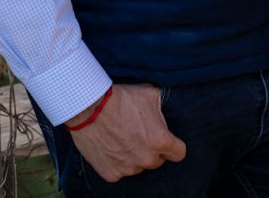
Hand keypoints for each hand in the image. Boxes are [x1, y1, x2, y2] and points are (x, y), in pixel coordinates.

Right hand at [64, 84, 185, 182]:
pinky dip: (116, 162)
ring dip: (133, 156)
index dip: (174, 146)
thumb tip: (163, 111)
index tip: (167, 141)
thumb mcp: (150, 94)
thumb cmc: (121, 98)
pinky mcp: (111, 174)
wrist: (90, 108)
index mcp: (160, 141)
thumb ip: (161, 109)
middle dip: (152, 150)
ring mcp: (128, 168)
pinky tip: (110, 146)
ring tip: (121, 138)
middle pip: (157, 161)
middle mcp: (146, 159)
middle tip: (138, 135)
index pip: (179, 153)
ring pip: (137, 166)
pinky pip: (119, 171)